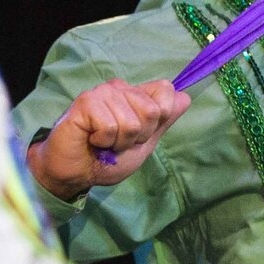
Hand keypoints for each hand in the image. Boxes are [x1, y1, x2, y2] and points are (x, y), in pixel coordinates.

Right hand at [28, 79, 189, 201]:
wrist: (77, 174)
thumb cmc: (106, 160)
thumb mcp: (143, 144)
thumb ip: (163, 121)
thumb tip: (186, 97)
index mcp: (134, 95)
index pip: (165, 91)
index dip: (156, 121)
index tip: (138, 135)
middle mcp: (119, 88)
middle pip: (152, 110)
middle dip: (137, 136)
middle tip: (116, 142)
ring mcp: (102, 93)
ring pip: (131, 121)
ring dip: (118, 142)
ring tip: (103, 143)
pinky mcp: (85, 102)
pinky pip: (110, 125)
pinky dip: (103, 141)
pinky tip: (91, 139)